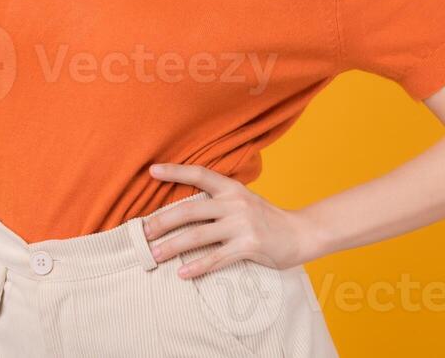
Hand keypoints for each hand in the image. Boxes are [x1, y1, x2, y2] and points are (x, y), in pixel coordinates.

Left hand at [141, 162, 322, 277]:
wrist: (301, 233)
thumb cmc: (267, 218)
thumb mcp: (244, 200)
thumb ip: (219, 201)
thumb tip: (186, 208)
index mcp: (232, 188)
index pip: (199, 174)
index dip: (175, 171)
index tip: (152, 171)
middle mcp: (235, 203)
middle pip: (189, 210)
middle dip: (162, 221)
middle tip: (143, 232)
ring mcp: (242, 225)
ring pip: (198, 236)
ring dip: (172, 246)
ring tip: (154, 255)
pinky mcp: (249, 246)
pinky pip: (216, 258)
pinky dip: (197, 267)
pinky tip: (182, 273)